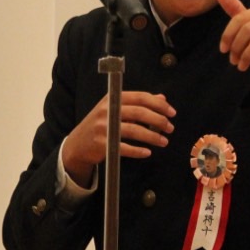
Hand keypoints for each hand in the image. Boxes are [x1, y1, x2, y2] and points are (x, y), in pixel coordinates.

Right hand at [60, 91, 175, 185]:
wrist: (78, 144)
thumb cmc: (102, 124)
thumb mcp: (117, 109)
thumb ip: (139, 103)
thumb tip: (162, 98)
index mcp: (113, 98)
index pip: (141, 97)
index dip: (159, 104)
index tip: (172, 113)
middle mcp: (108, 110)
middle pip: (140, 113)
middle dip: (159, 121)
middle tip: (170, 128)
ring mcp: (104, 127)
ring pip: (135, 131)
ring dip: (153, 137)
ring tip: (164, 141)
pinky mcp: (102, 144)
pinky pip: (125, 148)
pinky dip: (138, 151)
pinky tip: (148, 153)